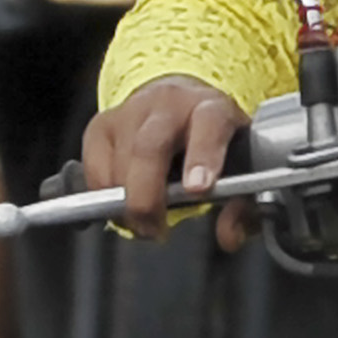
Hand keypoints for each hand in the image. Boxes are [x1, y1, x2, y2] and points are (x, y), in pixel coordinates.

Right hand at [81, 75, 251, 244]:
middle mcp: (170, 104)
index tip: (198, 189)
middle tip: (155, 228)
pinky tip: (123, 204)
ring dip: (127, 202)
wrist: (178, 102)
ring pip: (121, 161)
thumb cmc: (210, 140)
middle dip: (148, 194)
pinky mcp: (102, 125)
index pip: (208, 125)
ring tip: (144, 223)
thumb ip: (242, 207)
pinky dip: (104, 195)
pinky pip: (95, 168)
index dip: (203, 156)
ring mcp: (132, 112)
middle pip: (151, 145)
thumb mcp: (240, 168)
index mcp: (211, 109)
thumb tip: (229, 236)